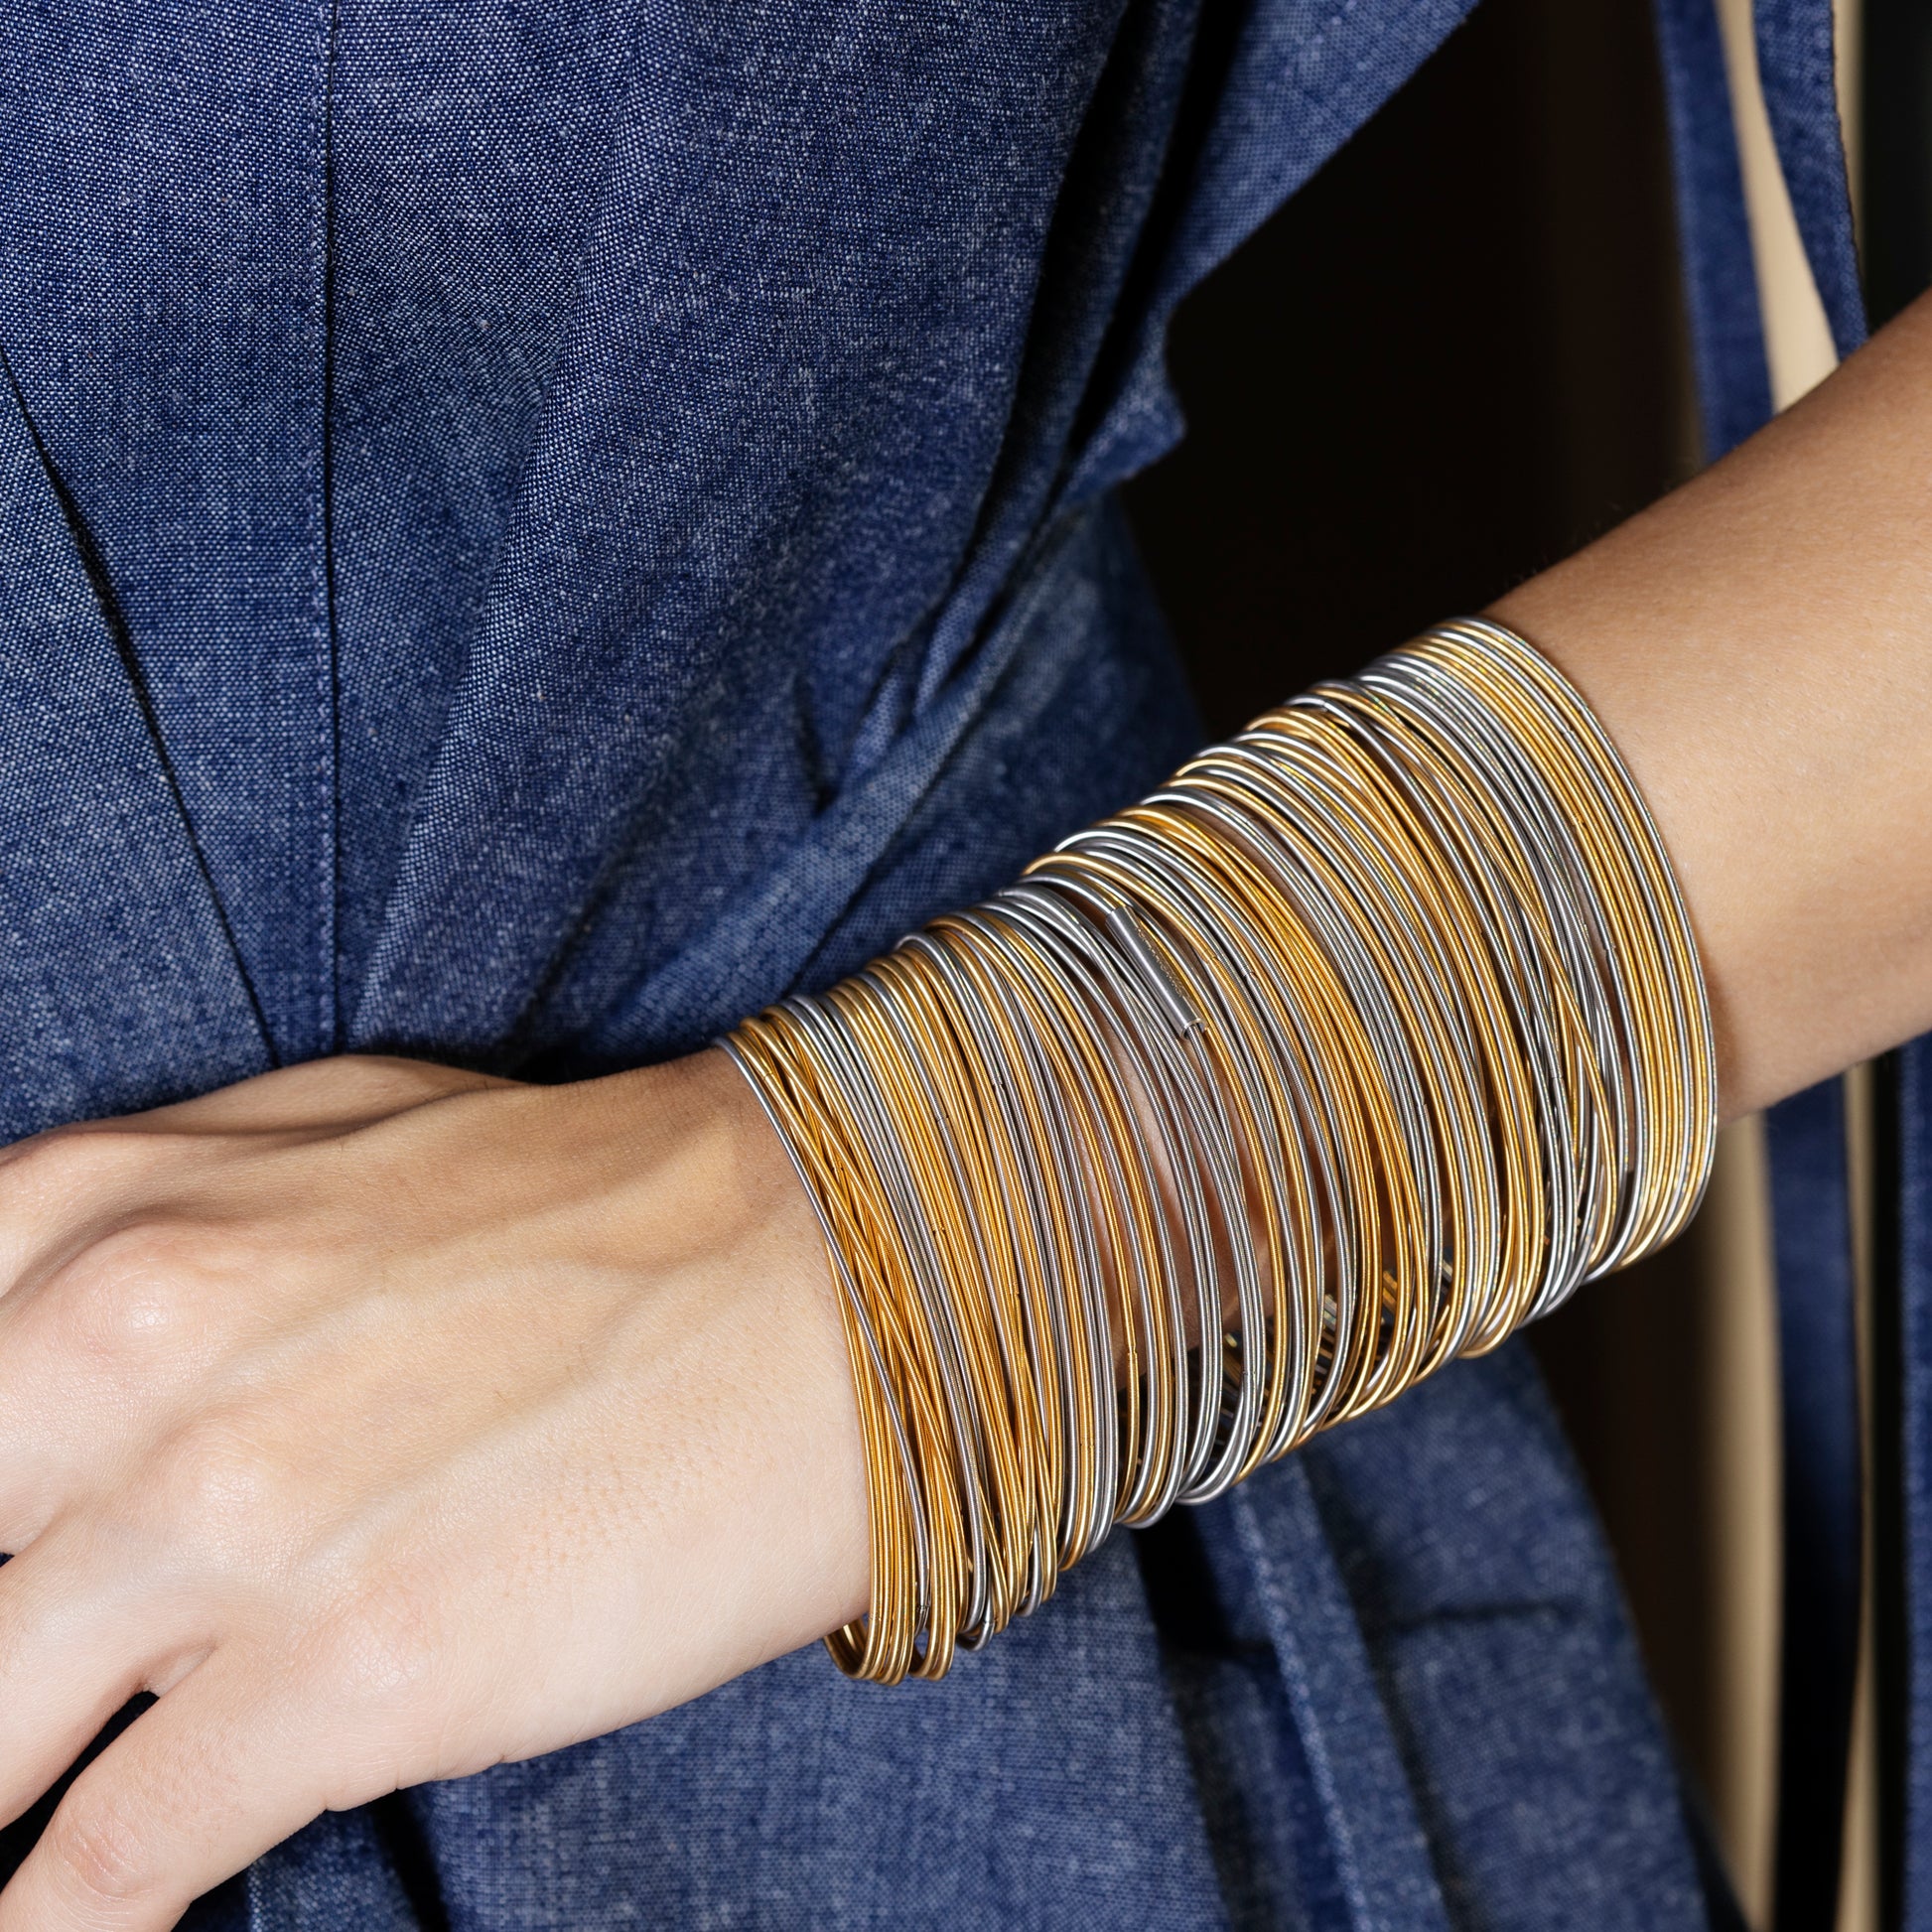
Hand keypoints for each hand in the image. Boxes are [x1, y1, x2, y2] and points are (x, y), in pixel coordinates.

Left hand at [0, 1052, 866, 1928]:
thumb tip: (25, 1401)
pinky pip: (104, 1871)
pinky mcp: (352, 1676)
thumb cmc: (589, 1201)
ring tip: (41, 1812)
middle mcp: (124, 1358)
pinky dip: (71, 1920)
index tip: (7, 1581)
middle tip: (42, 1688)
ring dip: (6, 1789)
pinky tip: (87, 1917)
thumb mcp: (316, 1143)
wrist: (833, 1265)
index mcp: (103, 1219)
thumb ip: (129, 1252)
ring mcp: (231, 1524)